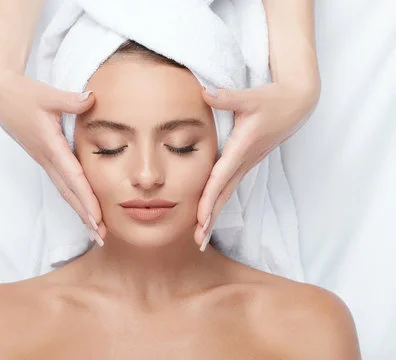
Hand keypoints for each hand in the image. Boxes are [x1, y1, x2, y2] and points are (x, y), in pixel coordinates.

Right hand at [0, 72, 105, 244]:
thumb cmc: (23, 94)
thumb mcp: (47, 95)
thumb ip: (70, 100)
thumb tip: (91, 100)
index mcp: (50, 146)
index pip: (72, 178)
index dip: (86, 199)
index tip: (97, 219)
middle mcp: (47, 158)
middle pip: (69, 193)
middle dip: (85, 216)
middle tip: (101, 237)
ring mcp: (45, 160)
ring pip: (65, 191)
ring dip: (80, 212)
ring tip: (95, 231)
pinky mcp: (44, 158)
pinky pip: (61, 183)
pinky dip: (73, 198)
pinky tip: (82, 208)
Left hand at [194, 81, 320, 249]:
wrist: (296, 105)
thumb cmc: (272, 99)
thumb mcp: (250, 96)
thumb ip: (226, 97)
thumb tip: (204, 92)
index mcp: (242, 148)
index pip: (221, 178)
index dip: (209, 199)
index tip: (200, 219)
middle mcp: (244, 161)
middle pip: (224, 194)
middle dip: (210, 218)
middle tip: (198, 241)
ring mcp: (246, 164)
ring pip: (227, 193)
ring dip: (214, 215)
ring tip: (201, 236)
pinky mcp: (246, 162)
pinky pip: (229, 186)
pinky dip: (218, 201)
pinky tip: (210, 213)